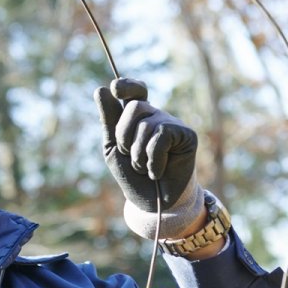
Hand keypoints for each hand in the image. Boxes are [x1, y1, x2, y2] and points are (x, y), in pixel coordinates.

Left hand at [94, 77, 197, 209]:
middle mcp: (156, 116)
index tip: (115, 88)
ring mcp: (172, 123)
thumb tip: (101, 89)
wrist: (152, 202)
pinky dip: (153, 160)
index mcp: (138, 117)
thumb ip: (108, 120)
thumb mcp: (113, 148)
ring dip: (137, 154)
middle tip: (129, 155)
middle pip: (134, 107)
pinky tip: (157, 171)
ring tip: (144, 168)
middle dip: (123, 135)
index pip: (135, 90)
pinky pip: (160, 137)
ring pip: (146, 125)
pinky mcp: (187, 135)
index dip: (127, 85)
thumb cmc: (133, 175)